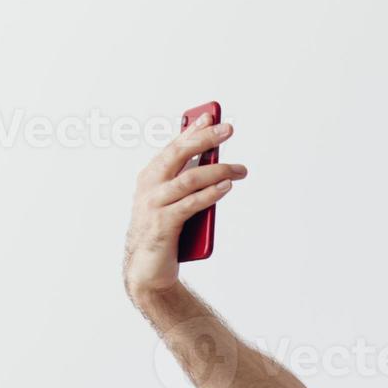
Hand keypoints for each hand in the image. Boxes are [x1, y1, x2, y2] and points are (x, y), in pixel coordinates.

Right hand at [123, 111, 247, 303]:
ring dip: (218, 170)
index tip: (210, 117)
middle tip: (228, 129)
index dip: (192, 130)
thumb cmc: (163, 232)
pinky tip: (226, 186)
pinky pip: (191, 204)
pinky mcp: (164, 225)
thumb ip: (187, 183)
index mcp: (150, 177)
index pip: (173, 147)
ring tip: (240, 169)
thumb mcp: (174, 202)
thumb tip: (215, 165)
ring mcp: (154, 205)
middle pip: (179, 155)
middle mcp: (149, 186)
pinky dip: (210, 193)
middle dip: (204, 139)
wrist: (147, 270)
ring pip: (189, 179)